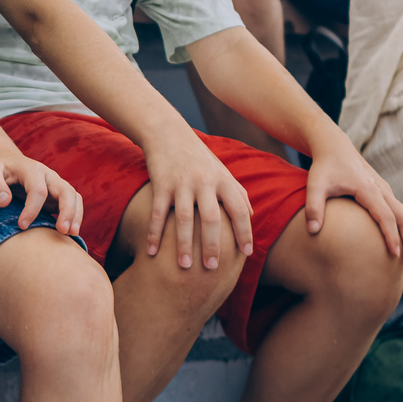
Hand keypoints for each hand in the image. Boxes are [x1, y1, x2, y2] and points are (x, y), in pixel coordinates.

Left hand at [0, 148, 80, 239]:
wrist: (7, 161)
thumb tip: (4, 202)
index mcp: (32, 169)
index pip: (38, 190)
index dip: (32, 209)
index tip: (22, 226)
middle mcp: (48, 175)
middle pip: (65, 191)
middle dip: (67, 211)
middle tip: (62, 231)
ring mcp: (56, 184)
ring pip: (74, 197)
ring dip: (75, 215)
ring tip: (72, 234)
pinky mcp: (58, 194)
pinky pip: (73, 203)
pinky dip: (75, 216)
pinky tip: (70, 232)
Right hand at [137, 129, 255, 270]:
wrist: (167, 133)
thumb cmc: (198, 157)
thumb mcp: (221, 171)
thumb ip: (237, 192)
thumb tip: (251, 216)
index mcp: (223, 180)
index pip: (239, 209)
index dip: (245, 231)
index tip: (246, 254)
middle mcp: (204, 182)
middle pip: (211, 218)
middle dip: (213, 245)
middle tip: (212, 268)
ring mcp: (181, 183)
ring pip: (184, 219)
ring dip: (184, 244)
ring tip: (184, 267)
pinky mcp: (161, 184)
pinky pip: (158, 213)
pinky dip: (154, 234)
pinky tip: (151, 252)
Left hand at [303, 138, 402, 263]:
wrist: (334, 146)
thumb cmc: (324, 167)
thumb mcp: (315, 185)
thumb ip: (313, 207)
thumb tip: (312, 231)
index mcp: (367, 189)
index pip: (385, 216)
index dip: (391, 236)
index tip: (395, 254)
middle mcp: (381, 189)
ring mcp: (385, 190)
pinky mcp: (383, 192)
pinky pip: (399, 212)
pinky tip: (398, 243)